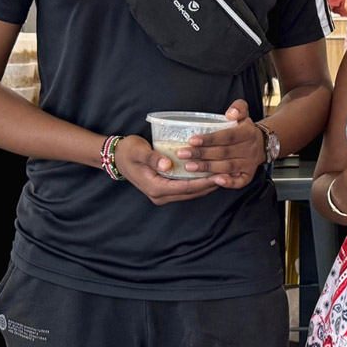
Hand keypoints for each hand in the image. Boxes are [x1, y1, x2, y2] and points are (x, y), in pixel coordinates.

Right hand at [114, 135, 228, 204]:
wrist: (117, 157)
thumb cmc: (128, 151)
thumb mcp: (139, 151)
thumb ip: (153, 158)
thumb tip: (168, 165)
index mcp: (155, 188)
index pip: (185, 188)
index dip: (204, 182)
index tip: (220, 175)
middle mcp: (160, 195)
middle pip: (191, 193)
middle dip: (210, 185)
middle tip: (229, 176)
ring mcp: (162, 194)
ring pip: (190, 193)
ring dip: (207, 186)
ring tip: (225, 177)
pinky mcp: (165, 189)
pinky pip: (186, 189)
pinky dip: (199, 184)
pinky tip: (211, 176)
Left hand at [169, 99, 265, 189]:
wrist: (260, 144)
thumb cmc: (244, 129)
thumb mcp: (243, 113)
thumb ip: (239, 108)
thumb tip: (231, 113)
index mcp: (248, 133)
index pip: (227, 136)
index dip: (210, 139)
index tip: (192, 140)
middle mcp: (249, 149)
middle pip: (223, 153)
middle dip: (202, 154)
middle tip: (183, 154)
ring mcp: (249, 164)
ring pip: (227, 167)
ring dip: (208, 168)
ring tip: (189, 166)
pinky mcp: (248, 175)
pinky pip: (239, 182)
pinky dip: (228, 182)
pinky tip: (213, 180)